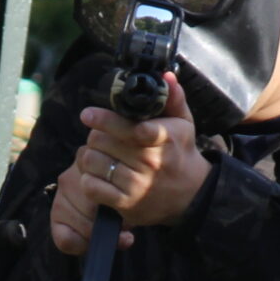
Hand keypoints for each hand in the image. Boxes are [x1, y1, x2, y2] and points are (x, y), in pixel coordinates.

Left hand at [49, 75, 209, 255]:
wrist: (191, 195)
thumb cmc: (181, 153)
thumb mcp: (184, 124)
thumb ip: (174, 99)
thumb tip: (166, 76)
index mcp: (164, 139)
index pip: (132, 128)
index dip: (107, 120)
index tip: (88, 115)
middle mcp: (151, 162)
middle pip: (103, 141)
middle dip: (96, 134)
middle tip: (99, 134)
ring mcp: (138, 185)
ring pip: (93, 162)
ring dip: (89, 155)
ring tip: (98, 153)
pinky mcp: (126, 204)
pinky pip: (91, 187)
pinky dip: (88, 179)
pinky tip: (97, 174)